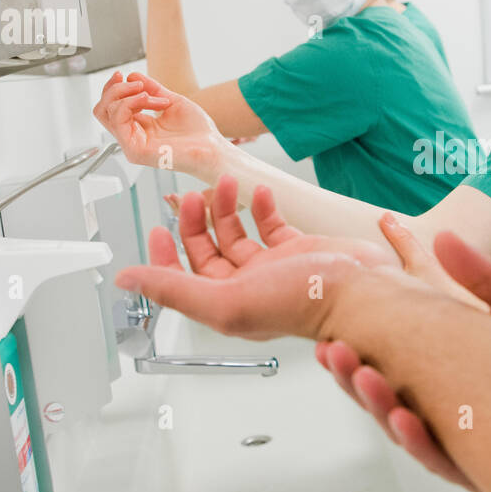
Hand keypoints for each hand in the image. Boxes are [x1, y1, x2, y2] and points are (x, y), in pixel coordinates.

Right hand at [93, 71, 226, 174]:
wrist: (212, 147)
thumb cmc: (199, 132)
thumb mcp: (173, 101)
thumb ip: (152, 89)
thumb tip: (132, 76)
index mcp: (140, 127)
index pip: (111, 108)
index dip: (113, 88)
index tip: (122, 75)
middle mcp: (133, 136)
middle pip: (103, 109)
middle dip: (115, 89)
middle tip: (134, 83)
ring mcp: (132, 145)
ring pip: (107, 112)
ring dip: (127, 94)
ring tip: (149, 93)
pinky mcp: (135, 150)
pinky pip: (119, 120)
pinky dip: (131, 102)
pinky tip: (149, 99)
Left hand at [116, 176, 401, 340]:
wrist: (362, 290)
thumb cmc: (306, 303)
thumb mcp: (227, 300)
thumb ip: (174, 289)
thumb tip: (128, 281)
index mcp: (228, 305)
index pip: (183, 280)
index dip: (165, 255)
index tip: (158, 228)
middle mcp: (249, 287)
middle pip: (208, 253)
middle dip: (195, 222)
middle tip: (190, 197)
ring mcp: (274, 267)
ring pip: (237, 235)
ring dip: (224, 208)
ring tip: (220, 186)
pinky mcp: (300, 248)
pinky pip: (271, 225)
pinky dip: (260, 206)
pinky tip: (258, 192)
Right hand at [317, 230, 490, 490]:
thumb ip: (481, 273)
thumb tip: (444, 237)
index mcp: (448, 359)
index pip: (392, 344)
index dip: (359, 331)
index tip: (336, 316)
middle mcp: (445, 397)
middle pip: (382, 387)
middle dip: (352, 371)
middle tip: (334, 351)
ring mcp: (459, 428)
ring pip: (400, 422)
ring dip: (376, 401)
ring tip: (363, 378)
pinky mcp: (481, 458)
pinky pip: (438, 454)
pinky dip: (417, 436)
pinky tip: (403, 418)